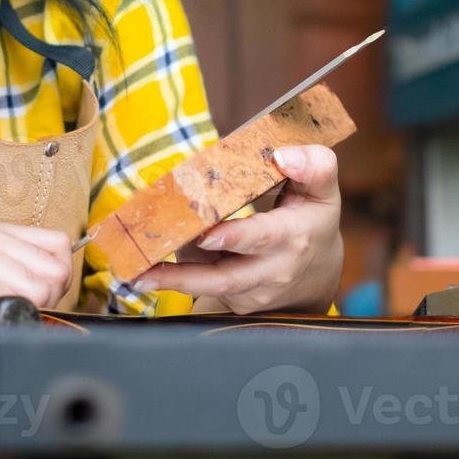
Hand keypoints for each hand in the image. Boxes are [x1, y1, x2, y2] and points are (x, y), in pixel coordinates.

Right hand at [0, 220, 72, 357]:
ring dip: (29, 309)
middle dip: (48, 298)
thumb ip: (10, 267)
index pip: (57, 244)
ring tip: (0, 313)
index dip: (58, 275)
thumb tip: (56, 283)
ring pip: (39, 286)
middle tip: (23, 309)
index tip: (44, 294)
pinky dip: (7, 314)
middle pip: (55, 268)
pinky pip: (12, 298)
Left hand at [134, 145, 342, 314]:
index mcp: (293, 235)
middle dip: (187, 274)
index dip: (235, 237)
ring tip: (136, 273)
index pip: (264, 237)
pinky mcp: (238, 304)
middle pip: (226, 276)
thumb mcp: (322, 190)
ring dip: (171, 281)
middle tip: (147, 267)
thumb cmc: (312, 218)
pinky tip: (149, 268)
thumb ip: (314, 165)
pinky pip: (205, 288)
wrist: (315, 272)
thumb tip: (283, 155)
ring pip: (209, 287)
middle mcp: (273, 270)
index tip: (207, 235)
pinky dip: (177, 276)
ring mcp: (254, 292)